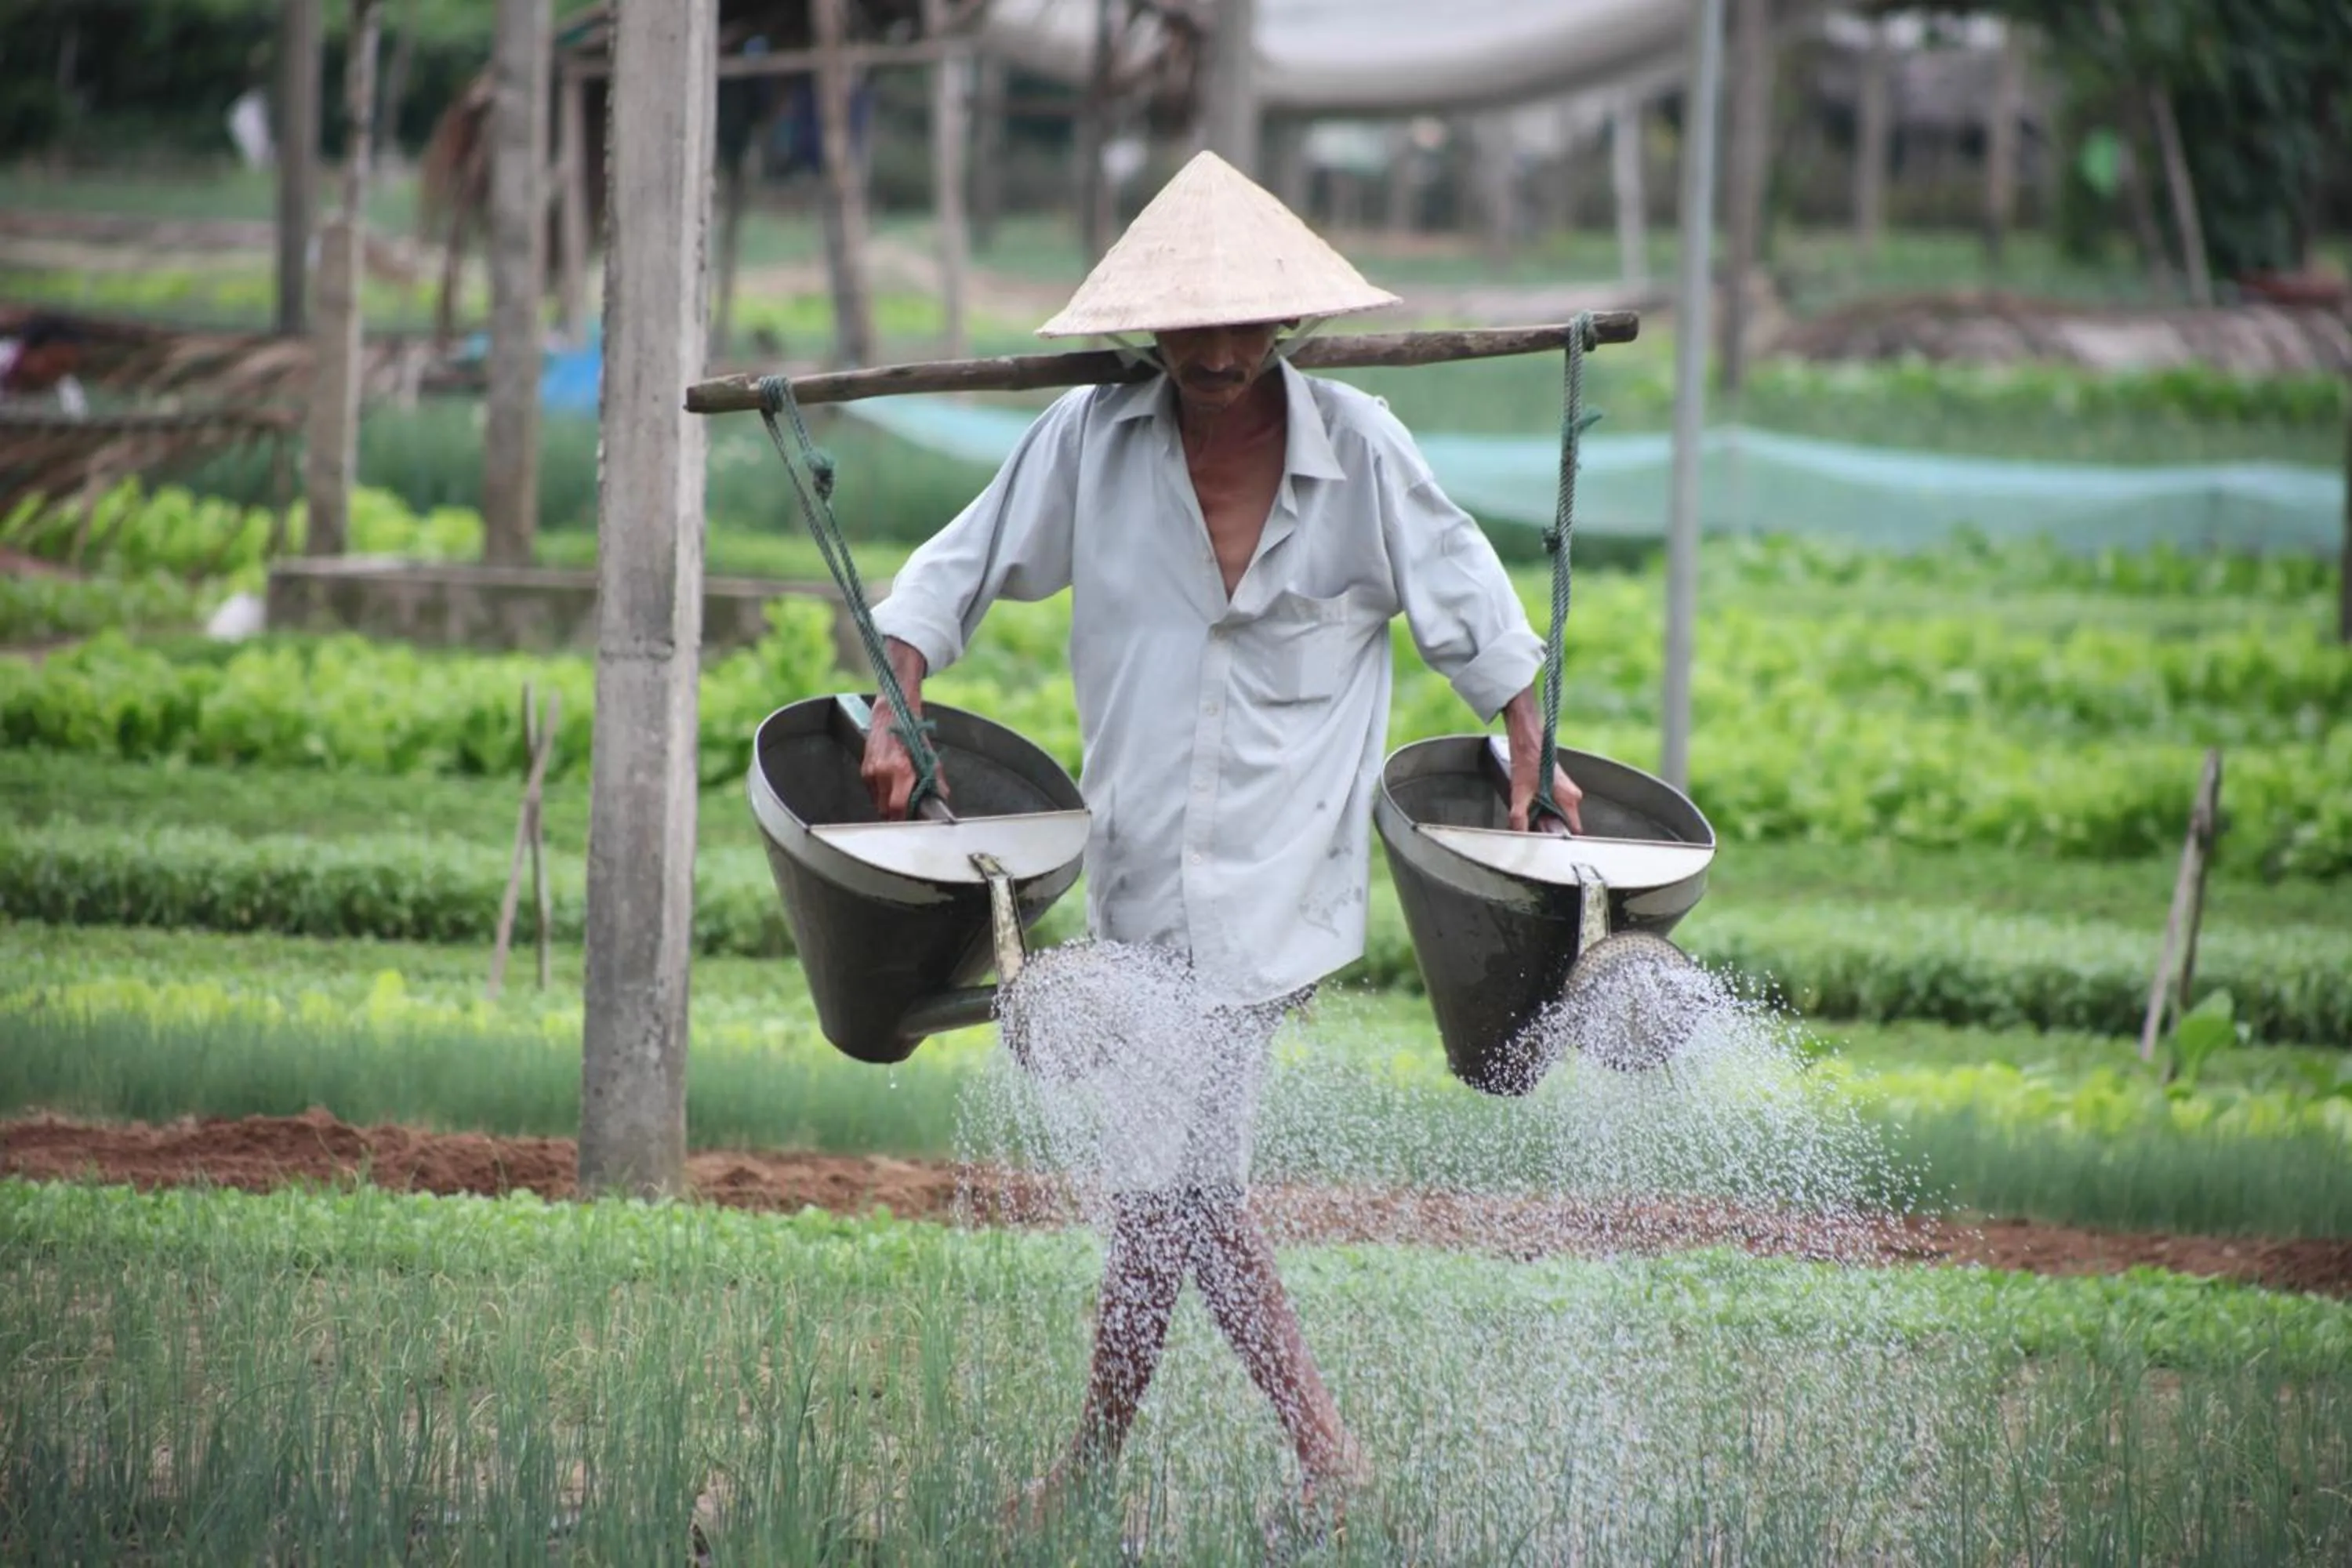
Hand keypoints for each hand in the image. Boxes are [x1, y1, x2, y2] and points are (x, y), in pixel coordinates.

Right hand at [859, 713, 931, 819]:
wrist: (891, 714)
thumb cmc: (912, 734)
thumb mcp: (928, 755)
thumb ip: (935, 779)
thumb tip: (942, 798)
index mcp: (901, 770)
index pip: (897, 807)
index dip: (904, 819)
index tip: (912, 822)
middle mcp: (882, 773)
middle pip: (885, 810)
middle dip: (896, 816)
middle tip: (908, 815)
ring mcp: (870, 772)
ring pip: (877, 803)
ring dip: (888, 806)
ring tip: (900, 800)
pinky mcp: (863, 770)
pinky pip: (872, 793)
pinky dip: (881, 795)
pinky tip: (891, 787)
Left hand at [1501, 684, 1584, 834]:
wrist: (1526, 740)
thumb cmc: (1527, 761)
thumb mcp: (1520, 793)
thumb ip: (1520, 818)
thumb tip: (1519, 835)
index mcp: (1570, 799)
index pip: (1574, 830)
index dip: (1559, 839)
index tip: (1547, 843)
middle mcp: (1573, 796)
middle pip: (1564, 824)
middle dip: (1548, 829)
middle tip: (1532, 827)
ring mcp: (1568, 792)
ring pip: (1558, 816)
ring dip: (1544, 819)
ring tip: (1530, 814)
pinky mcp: (1561, 789)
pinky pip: (1555, 807)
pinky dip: (1543, 810)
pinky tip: (1531, 805)